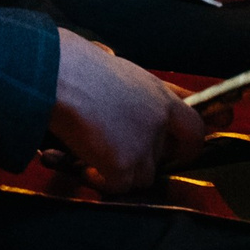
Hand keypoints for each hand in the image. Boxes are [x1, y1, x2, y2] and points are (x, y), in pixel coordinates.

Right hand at [49, 30, 204, 194]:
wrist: (56, 75)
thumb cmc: (73, 62)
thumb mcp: (114, 65)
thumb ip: (132, 88)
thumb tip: (129, 95)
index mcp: (159, 94)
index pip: (194, 127)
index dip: (187, 144)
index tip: (178, 150)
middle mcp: (158, 121)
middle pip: (163, 156)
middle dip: (143, 158)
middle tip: (118, 150)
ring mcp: (143, 145)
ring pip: (143, 176)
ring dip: (121, 171)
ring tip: (95, 154)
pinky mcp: (123, 165)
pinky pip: (118, 187)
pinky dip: (100, 180)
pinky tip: (84, 165)